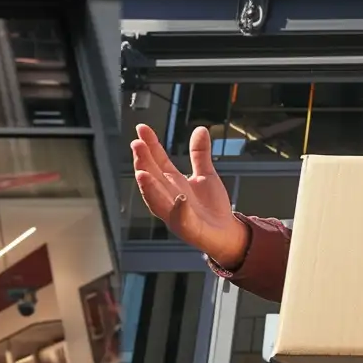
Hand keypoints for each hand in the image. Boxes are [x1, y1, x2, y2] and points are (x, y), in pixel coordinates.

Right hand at [133, 124, 247, 270]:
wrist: (226, 233)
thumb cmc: (212, 207)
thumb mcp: (206, 175)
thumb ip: (200, 154)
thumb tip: (201, 129)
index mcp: (172, 184)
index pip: (157, 162)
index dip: (149, 145)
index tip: (141, 128)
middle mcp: (168, 198)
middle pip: (152, 179)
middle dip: (143, 163)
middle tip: (136, 144)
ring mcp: (176, 215)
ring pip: (157, 202)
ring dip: (149, 188)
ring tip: (142, 174)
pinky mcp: (189, 230)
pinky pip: (181, 220)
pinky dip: (179, 210)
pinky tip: (180, 199)